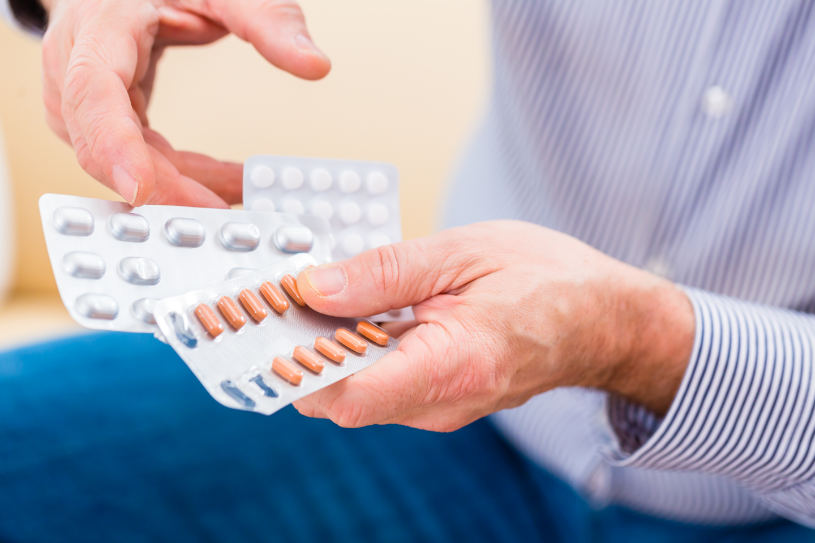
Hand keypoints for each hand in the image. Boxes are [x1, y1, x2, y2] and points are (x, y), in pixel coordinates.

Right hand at [41, 0, 330, 205]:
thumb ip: (269, 21)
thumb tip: (315, 64)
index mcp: (100, 28)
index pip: (93, 92)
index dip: (113, 145)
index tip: (141, 190)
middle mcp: (76, 68)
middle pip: (105, 145)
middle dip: (165, 189)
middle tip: (223, 219)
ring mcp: (82, 100)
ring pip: (125, 165)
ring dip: (184, 189)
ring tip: (244, 197)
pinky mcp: (104, 121)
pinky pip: (143, 160)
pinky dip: (187, 177)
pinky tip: (229, 184)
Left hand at [292, 221, 694, 430]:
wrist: (602, 320)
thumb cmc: (548, 280)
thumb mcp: (464, 253)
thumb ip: (386, 273)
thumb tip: (315, 287)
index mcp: (453, 366)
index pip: (346, 396)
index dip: (292, 366)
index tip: (261, 324)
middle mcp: (441, 403)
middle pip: (338, 396)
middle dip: (296, 350)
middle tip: (270, 296)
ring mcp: (438, 406)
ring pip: (353, 390)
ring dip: (322, 348)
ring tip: (305, 293)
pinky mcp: (436, 396)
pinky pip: (378, 381)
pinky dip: (353, 349)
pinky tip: (349, 307)